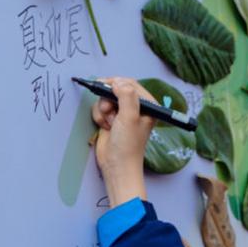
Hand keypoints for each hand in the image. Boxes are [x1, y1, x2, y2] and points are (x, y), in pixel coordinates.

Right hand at [90, 77, 154, 206]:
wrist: (116, 165)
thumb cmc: (127, 144)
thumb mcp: (130, 117)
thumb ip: (126, 96)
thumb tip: (117, 82)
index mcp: (147, 105)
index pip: (131, 84)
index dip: (116, 83)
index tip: (104, 86)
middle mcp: (136, 107)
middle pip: (116, 89)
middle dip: (108, 99)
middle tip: (109, 111)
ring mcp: (123, 113)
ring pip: (106, 99)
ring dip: (103, 110)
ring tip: (109, 123)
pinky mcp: (111, 119)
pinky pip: (100, 108)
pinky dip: (99, 116)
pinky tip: (105, 127)